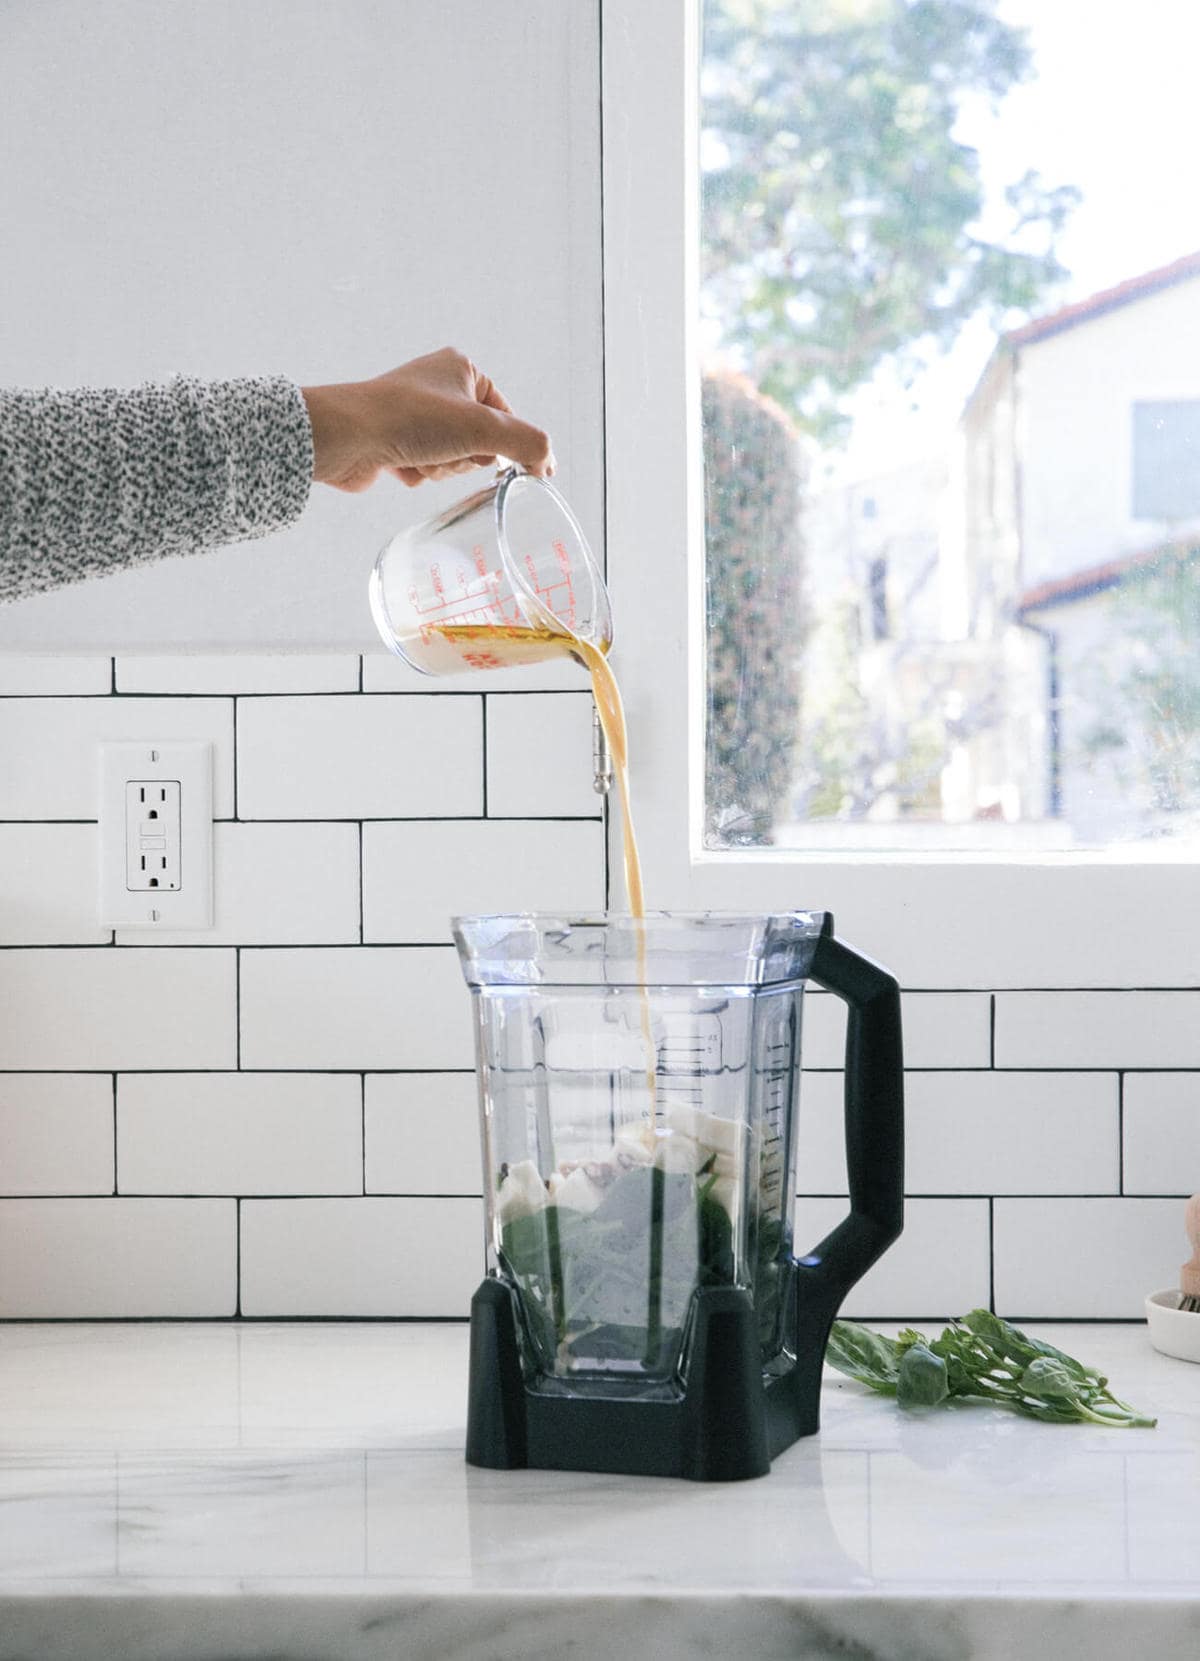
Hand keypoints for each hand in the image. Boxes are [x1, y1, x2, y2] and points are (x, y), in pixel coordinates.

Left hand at [301, 347, 554, 491]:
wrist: (345, 437)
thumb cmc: (408, 419)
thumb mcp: (482, 428)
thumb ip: (528, 443)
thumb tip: (547, 464)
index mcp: (462, 368)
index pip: (507, 416)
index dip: (501, 443)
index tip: (488, 455)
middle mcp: (439, 387)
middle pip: (481, 442)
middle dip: (464, 458)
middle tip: (444, 450)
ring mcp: (415, 415)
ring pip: (454, 460)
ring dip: (441, 468)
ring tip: (418, 457)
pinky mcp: (395, 441)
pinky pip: (427, 469)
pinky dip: (418, 474)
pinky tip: (400, 465)